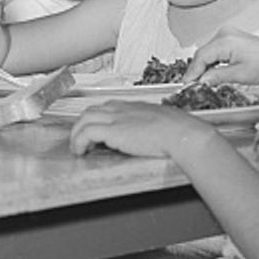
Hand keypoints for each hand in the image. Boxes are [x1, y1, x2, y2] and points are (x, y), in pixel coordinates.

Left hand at [69, 100, 207, 161]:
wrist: (181, 133)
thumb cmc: (177, 131)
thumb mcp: (160, 122)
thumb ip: (149, 125)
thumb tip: (150, 134)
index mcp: (132, 106)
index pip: (105, 107)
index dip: (96, 119)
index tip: (94, 131)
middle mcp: (120, 109)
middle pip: (90, 111)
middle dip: (81, 125)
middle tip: (81, 140)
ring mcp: (115, 118)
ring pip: (83, 120)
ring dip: (77, 134)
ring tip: (78, 148)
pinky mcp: (112, 130)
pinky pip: (85, 133)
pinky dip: (79, 142)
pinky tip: (81, 151)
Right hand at [186, 26, 258, 86]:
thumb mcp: (239, 75)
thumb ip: (217, 76)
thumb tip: (201, 80)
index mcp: (225, 40)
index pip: (201, 56)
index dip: (193, 72)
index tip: (187, 84)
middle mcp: (224, 33)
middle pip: (202, 53)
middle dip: (196, 70)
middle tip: (192, 85)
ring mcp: (226, 34)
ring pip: (206, 51)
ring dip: (203, 66)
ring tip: (201, 81)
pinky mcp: (229, 37)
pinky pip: (213, 49)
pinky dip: (210, 61)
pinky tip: (211, 71)